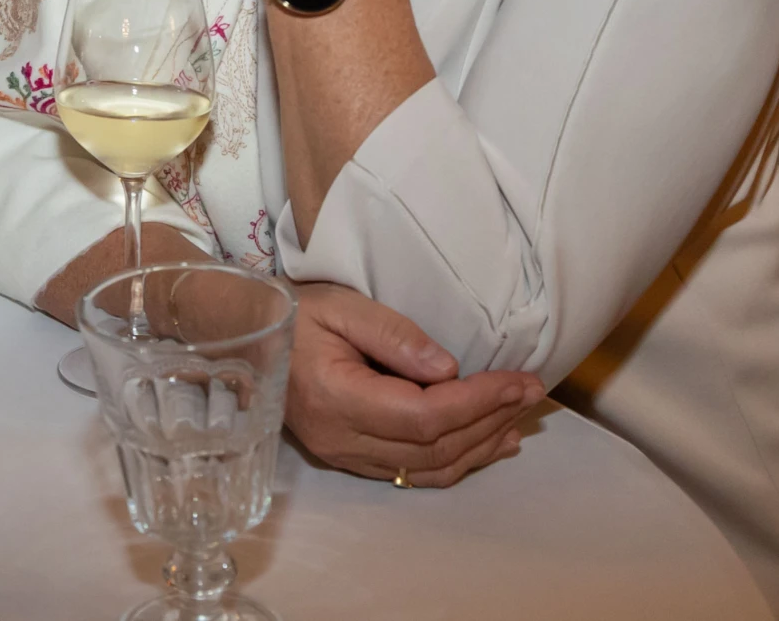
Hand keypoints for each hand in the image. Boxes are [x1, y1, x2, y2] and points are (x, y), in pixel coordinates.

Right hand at [283, 281, 542, 485]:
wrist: (246, 339)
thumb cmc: (293, 313)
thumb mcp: (341, 305)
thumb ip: (393, 334)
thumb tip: (450, 368)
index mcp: (337, 397)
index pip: (424, 415)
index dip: (479, 401)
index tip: (520, 380)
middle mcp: (342, 438)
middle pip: (433, 447)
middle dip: (490, 420)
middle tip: (532, 392)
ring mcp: (344, 455)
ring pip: (427, 468)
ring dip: (480, 445)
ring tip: (520, 419)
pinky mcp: (349, 459)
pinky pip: (412, 472)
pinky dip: (456, 460)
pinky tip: (488, 443)